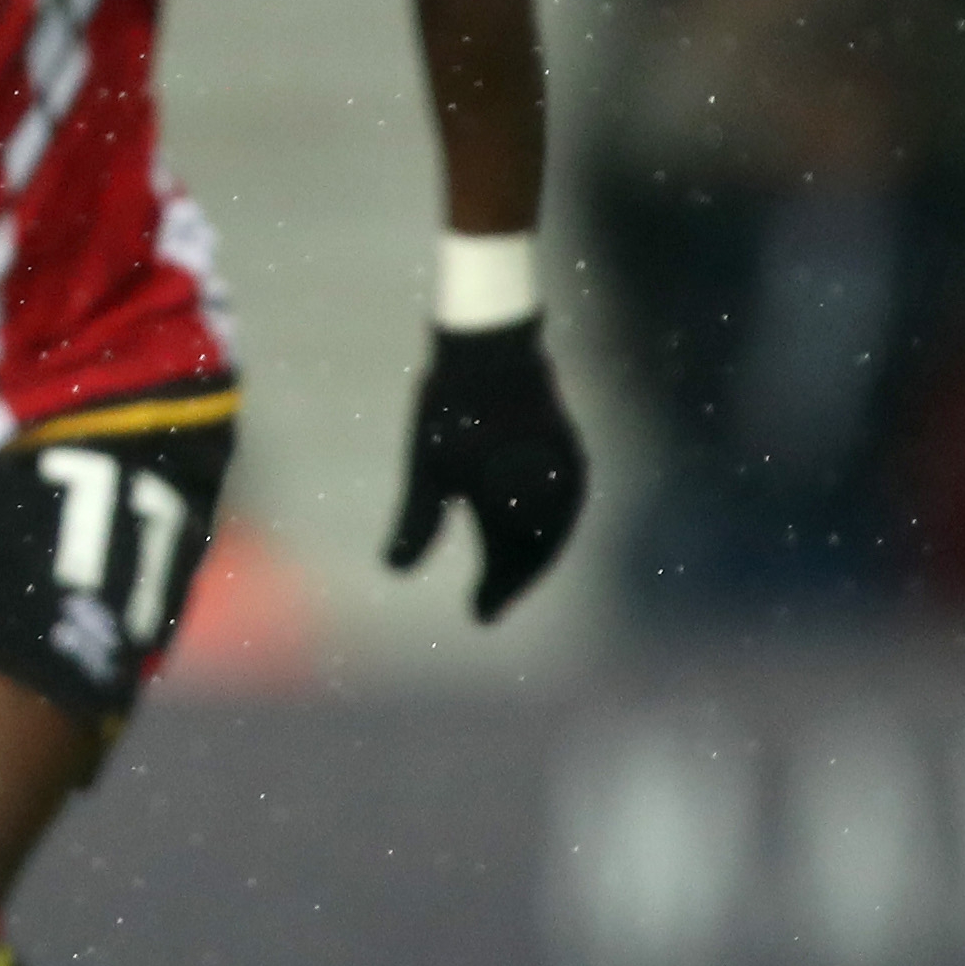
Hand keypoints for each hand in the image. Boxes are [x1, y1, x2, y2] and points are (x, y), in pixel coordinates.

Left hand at [383, 315, 588, 620]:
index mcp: (519, 504)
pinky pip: (564, 502)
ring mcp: (567, 469)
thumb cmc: (450, 411)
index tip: (479, 617)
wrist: (490, 347)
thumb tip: (394, 570)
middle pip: (539, 552)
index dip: (496, 594)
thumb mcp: (427, 470)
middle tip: (490, 602)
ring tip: (507, 571)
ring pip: (556, 528)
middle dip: (515, 578)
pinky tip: (528, 526)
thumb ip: (415, 522)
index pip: (513, 565)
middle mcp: (552, 492)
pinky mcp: (569, 450)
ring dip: (534, 554)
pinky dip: (547, 524)